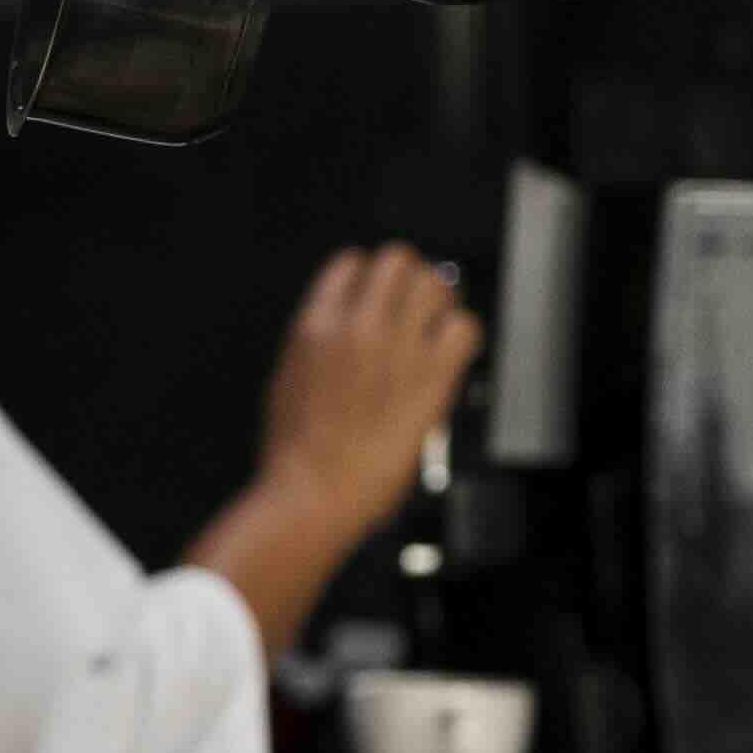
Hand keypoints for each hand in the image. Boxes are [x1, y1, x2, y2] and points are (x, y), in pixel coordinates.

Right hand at [253, 245, 484, 524]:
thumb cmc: (295, 452)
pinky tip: (450, 355)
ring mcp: (397, 348)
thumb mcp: (287, 380)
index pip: (351, 263)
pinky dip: (462, 336)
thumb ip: (317, 344)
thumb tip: (339, 330)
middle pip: (398, 260)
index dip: (368, 278)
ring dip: (439, 302)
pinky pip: (465, 327)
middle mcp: (357, 326)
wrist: (312, 492)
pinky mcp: (432, 376)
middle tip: (413, 306)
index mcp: (315, 325)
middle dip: (408, 280)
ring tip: (436, 327)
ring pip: (435, 284)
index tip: (377, 294)